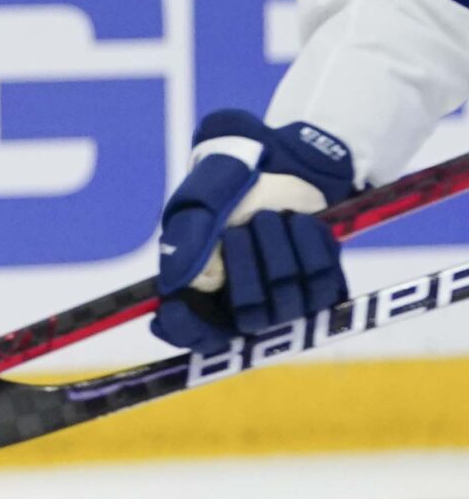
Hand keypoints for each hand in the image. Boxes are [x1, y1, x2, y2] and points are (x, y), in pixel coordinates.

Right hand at [151, 108, 355, 350]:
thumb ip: (185, 241)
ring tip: (273, 218)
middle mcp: (243, 305)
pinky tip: (300, 222)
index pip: (190, 334)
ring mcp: (286, 301)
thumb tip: (179, 284)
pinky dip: (311, 246)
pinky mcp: (324, 287)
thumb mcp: (198, 203)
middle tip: (244, 228)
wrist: (284, 164)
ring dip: (280, 250)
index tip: (175, 309)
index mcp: (202, 290)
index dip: (184, 328)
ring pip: (289, 302)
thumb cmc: (231, 186)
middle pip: (249, 317)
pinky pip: (324, 284)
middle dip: (247, 267)